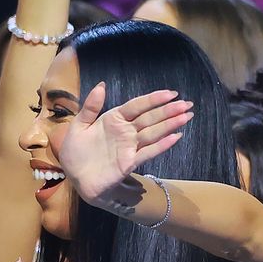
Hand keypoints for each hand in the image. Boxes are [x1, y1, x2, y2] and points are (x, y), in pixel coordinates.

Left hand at [60, 85, 194, 202]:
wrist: (74, 177)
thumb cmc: (76, 151)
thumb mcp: (78, 126)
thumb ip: (90, 107)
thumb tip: (101, 85)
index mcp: (114, 119)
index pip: (137, 106)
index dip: (153, 99)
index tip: (171, 93)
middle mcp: (125, 131)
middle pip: (150, 118)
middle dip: (168, 111)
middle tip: (187, 104)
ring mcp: (129, 147)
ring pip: (153, 133)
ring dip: (170, 125)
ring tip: (187, 116)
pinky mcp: (129, 162)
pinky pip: (148, 152)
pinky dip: (162, 145)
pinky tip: (175, 137)